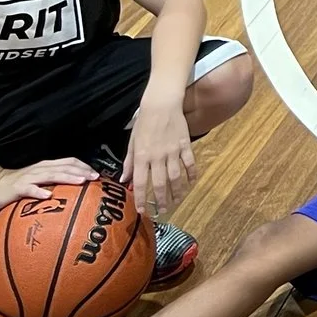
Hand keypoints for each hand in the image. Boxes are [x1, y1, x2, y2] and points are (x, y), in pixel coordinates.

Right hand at [0, 157, 100, 210]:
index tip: (97, 174)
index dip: (84, 166)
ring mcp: (29, 178)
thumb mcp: (39, 181)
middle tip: (95, 178)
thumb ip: (54, 182)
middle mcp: (40, 169)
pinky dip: (39, 191)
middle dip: (81, 171)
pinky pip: (30, 189)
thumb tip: (76, 189)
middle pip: (64, 167)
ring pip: (51, 175)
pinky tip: (48, 196)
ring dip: (67, 178)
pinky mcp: (18, 188)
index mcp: (47, 166)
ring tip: (81, 182)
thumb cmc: (20, 185)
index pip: (69, 162)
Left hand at [122, 97, 196, 217]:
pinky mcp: (185, 145)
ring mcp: (173, 152)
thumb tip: (124, 180)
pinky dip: (191, 174)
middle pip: (160, 184)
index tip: (141, 210)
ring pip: (176, 177)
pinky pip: (189, 163)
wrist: (162, 105)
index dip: (140, 198)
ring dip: (176, 192)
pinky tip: (191, 183)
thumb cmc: (144, 123)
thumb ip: (129, 162)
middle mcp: (158, 157)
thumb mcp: (132, 142)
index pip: (141, 182)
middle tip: (161, 212)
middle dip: (160, 200)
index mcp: (142, 156)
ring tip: (176, 202)